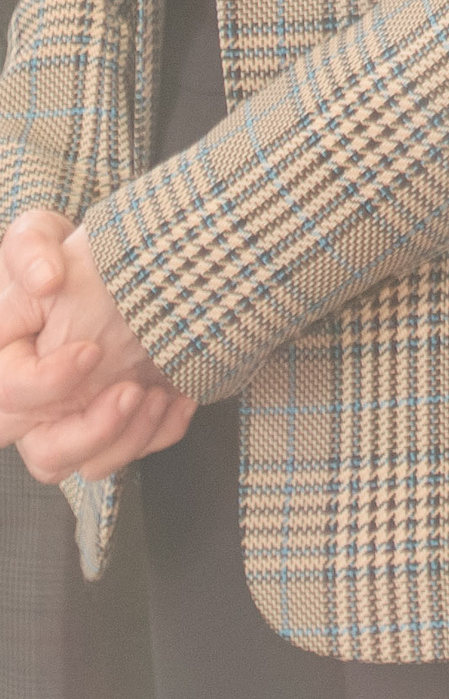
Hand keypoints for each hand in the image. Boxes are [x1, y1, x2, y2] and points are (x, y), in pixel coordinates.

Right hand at [0, 213, 193, 482]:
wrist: (117, 264)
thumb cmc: (66, 252)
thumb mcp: (39, 235)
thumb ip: (29, 249)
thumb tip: (45, 278)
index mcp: (6, 362)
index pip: (6, 395)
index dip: (47, 382)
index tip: (92, 349)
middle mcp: (37, 402)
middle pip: (44, 453)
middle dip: (91, 432)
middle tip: (130, 390)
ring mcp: (78, 415)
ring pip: (88, 464)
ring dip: (128, 439)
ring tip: (157, 394)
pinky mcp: (119, 418)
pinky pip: (134, 451)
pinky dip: (161, 432)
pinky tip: (182, 394)